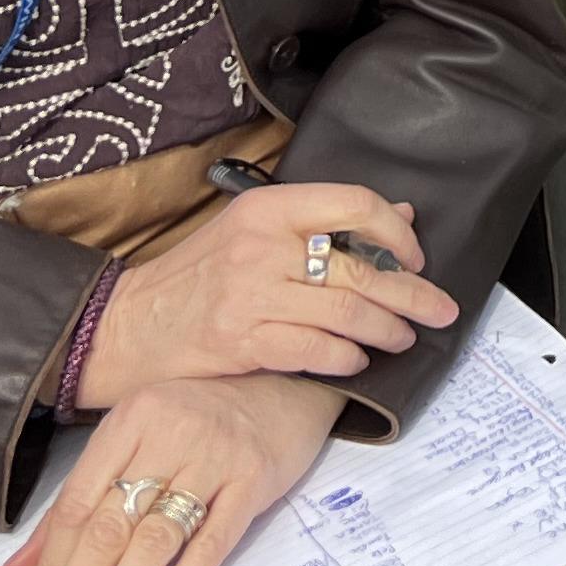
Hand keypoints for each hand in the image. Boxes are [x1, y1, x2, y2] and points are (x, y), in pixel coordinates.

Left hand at [9, 373, 342, 565]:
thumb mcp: (137, 439)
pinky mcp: (254, 481)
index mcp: (131, 420)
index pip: (77, 503)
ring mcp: (215, 457)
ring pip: (154, 541)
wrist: (287, 385)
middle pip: (109, 527)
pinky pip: (210, 546)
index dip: (51, 564)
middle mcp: (170, 434)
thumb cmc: (202, 417)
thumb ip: (81, 500)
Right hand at [77, 185, 453, 404]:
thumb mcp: (253, 231)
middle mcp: (262, 245)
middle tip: (440, 311)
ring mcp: (250, 294)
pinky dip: (345, 358)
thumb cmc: (195, 278)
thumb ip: (323, 223)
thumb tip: (399, 215)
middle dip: (412, 295)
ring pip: (346, 311)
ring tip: (403, 339)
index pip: (356, 204)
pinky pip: (315, 349)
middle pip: (361, 268)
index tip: (414, 257)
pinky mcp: (241, 341)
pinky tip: (356, 361)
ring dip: (387, 330)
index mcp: (268, 208)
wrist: (124, 327)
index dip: (397, 234)